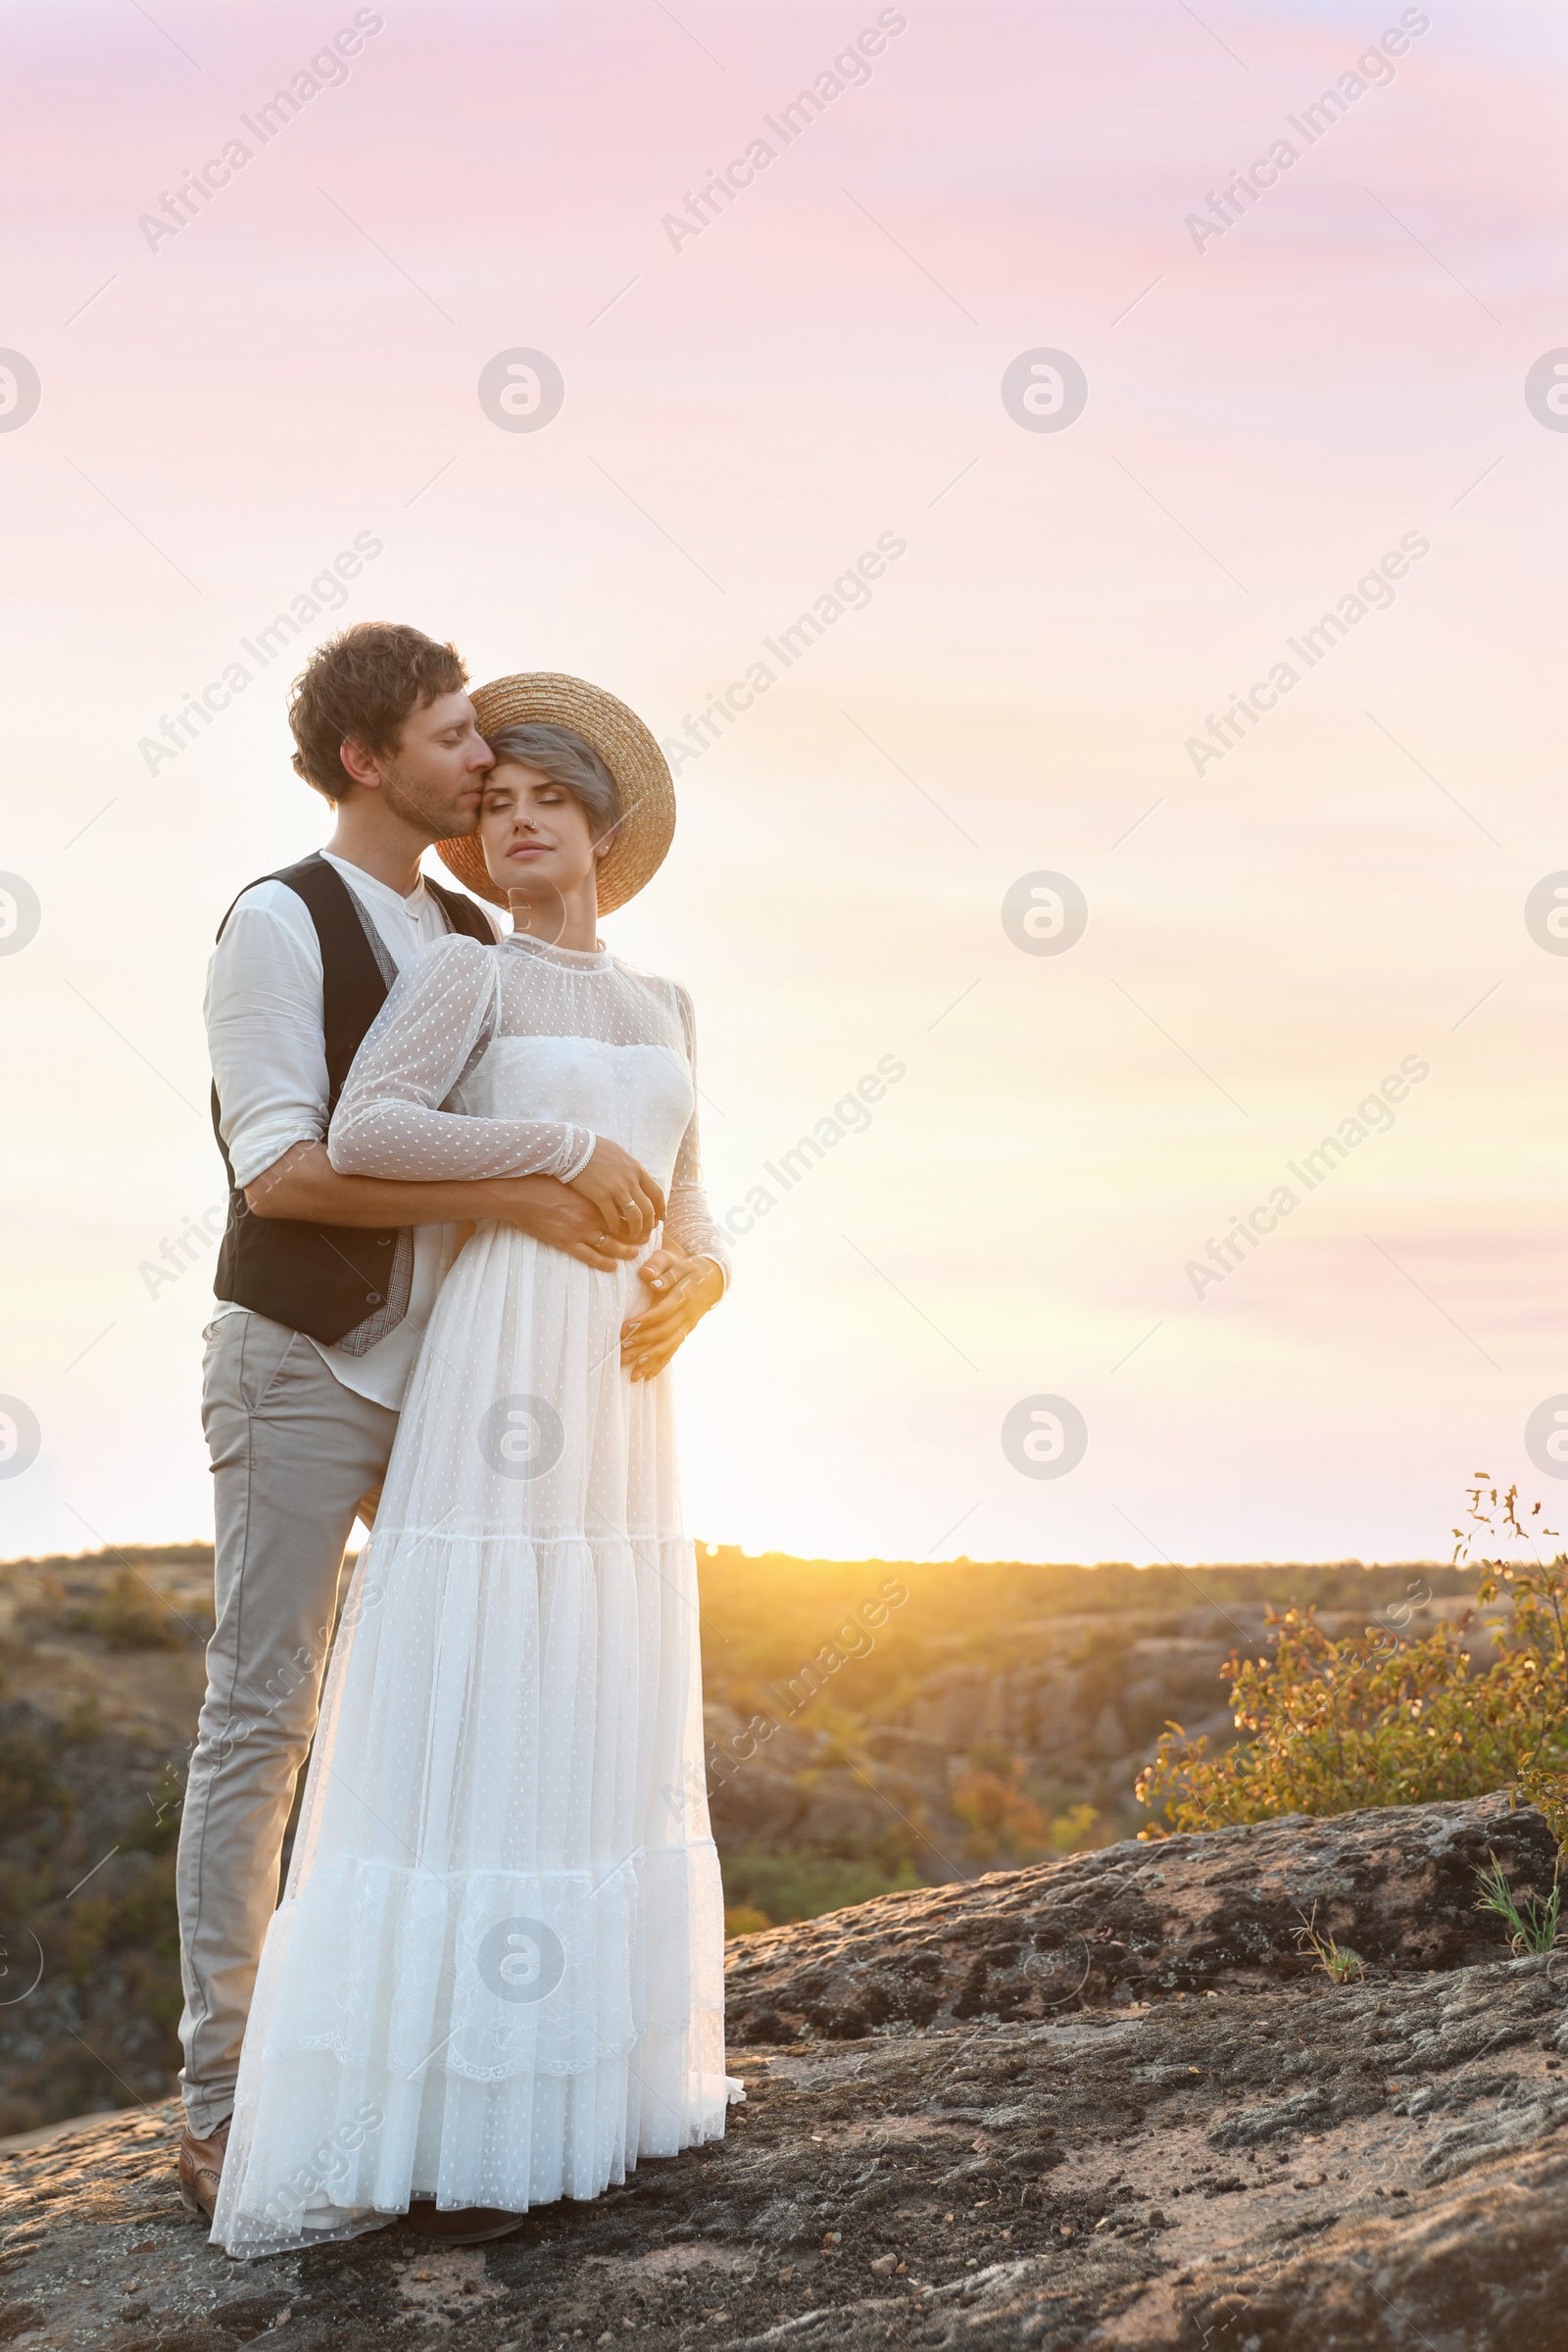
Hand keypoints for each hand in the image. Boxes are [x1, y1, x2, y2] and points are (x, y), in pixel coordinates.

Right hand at [487, 1174, 639, 1271]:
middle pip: (623, 1231)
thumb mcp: (576, 1182)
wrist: (522, 1195)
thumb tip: (609, 1187)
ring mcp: (579, 1232)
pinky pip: (590, 1257)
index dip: (639, 1219)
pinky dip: (604, 1263)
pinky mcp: (566, 1243)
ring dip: (625, 1251)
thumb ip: (593, 1187)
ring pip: (610, 1247)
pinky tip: (612, 1266)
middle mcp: (591, 1217)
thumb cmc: (547, 1184)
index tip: (646, 1221)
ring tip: (633, 1253)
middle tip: (645, 1239)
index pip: (626, 1213)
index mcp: (595, 1201)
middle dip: (637, 1237)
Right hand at [569, 1137, 666, 1244]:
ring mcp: (617, 1189)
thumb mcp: (621, 1155)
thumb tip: (637, 1175)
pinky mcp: (601, 1196)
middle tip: (647, 1233)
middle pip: (648, 1209)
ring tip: (633, 1236)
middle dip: (649, 1224)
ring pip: (634, 1216)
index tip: (660, 1218)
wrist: (576, 1148)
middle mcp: (631, 1180)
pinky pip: (613, 1217)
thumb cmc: (596, 1149)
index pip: (657, 1193)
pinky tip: (613, 1230)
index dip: (660, 1208)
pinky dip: (616, 1226)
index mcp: (637, 1169)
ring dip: (636, 1229)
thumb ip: (631, 1168)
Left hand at [620, 1240, 724, 1380]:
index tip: (626, 1329)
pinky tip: (646, 1376)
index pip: (663, 1312)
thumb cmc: (689, 1268)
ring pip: (669, 1346)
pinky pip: (673, 1350)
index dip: (645, 1322)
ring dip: (650, 1360)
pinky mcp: (685, 1332)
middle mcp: (687, 1314)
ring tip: (632, 1373)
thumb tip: (648, 1277)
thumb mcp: (676, 1261)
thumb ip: (661, 1266)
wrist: (714, 1279)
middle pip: (664, 1333)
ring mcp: (688, 1326)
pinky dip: (660, 1364)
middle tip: (622, 1353)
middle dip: (643, 1345)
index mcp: (684, 1295)